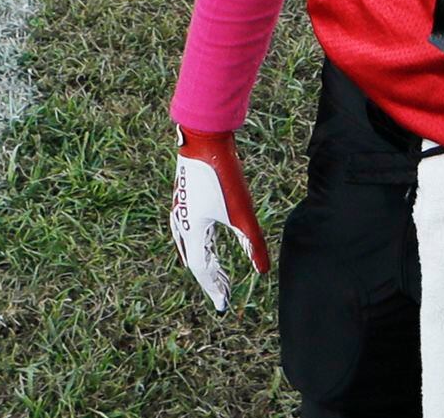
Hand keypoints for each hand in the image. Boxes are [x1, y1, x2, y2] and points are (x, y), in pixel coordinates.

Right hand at [169, 125, 270, 309]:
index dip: (215, 287)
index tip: (224, 304)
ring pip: (191, 247)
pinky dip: (200, 245)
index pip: (203, 269)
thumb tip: (263, 271)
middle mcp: (181, 226)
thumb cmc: (222, 176)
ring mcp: (180, 212)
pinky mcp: (185, 200)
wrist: (204, 139)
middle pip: (196, 261)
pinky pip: (190, 232)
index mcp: (192, 233)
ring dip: (205, 263)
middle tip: (225, 293)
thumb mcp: (242, 212)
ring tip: (219, 275)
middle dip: (211, 278)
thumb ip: (252, 243)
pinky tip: (208, 241)